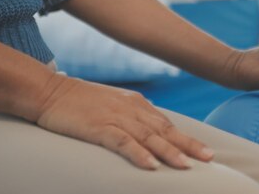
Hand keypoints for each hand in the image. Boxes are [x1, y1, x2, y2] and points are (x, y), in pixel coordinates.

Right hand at [36, 76, 213, 169]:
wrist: (48, 91)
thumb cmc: (79, 100)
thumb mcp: (112, 104)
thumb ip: (131, 114)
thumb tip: (150, 126)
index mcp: (136, 103)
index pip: (166, 124)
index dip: (186, 138)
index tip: (204, 151)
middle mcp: (131, 109)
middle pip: (165, 130)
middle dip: (189, 145)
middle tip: (210, 158)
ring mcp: (116, 117)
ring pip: (149, 137)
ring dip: (169, 152)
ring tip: (187, 166)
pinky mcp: (98, 127)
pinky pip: (122, 142)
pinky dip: (138, 153)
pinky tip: (151, 165)